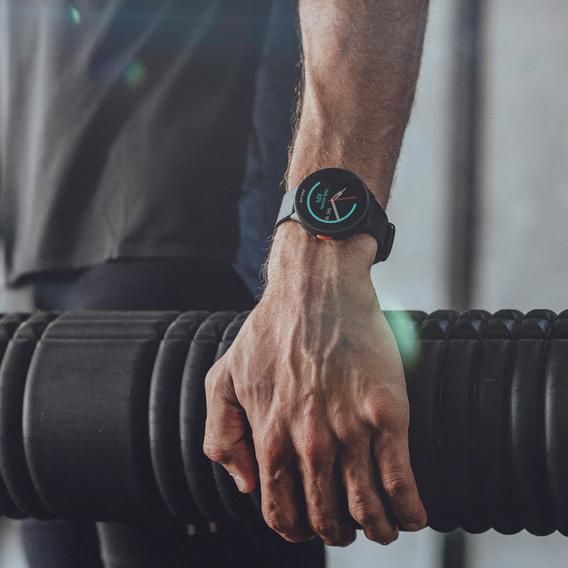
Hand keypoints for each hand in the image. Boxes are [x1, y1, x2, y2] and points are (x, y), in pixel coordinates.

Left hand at [203, 222, 426, 545]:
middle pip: (327, 518)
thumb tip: (245, 483)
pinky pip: (402, 481)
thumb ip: (222, 436)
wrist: (316, 288)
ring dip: (377, 529)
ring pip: (367, 508)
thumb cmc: (271, 330)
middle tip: (347, 525)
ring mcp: (350, 430)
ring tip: (383, 526)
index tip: (309, 525)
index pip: (281, 512)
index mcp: (271, 438)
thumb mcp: (224, 379)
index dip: (296, 529)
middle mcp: (309, 443)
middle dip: (337, 532)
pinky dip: (409, 510)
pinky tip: (412, 514)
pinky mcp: (386, 413)